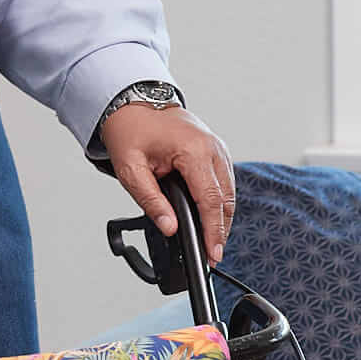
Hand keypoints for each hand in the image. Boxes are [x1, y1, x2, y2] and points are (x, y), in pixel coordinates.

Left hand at [101, 105, 234, 265]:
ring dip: (222, 217)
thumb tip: (170, 227)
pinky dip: (221, 200)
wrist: (133, 105)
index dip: (213, 231)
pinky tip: (211, 216)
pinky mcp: (216, 149)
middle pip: (226, 198)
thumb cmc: (131, 132)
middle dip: (221, 229)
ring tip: (212, 241)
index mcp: (193, 150)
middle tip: (213, 255)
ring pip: (229, 191)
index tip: (213, 254)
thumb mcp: (130, 170)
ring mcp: (217, 146)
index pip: (210, 200)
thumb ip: (151, 201)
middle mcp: (212, 147)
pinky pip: (225, 180)